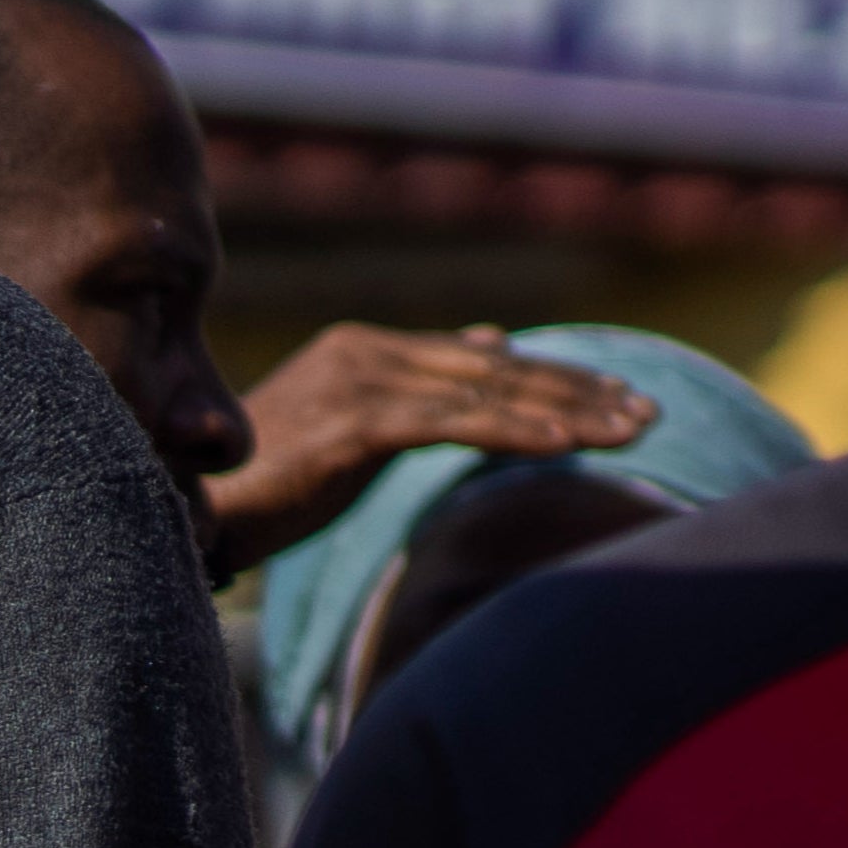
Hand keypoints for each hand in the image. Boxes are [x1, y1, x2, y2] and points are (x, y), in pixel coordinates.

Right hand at [200, 328, 662, 571]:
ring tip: (634, 430)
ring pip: (487, 393)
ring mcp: (359, 381)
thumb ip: (427, 386)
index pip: (487, 361)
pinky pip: (454, 424)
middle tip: (652, 413)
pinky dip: (516, 433)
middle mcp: (367, 351)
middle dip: (581, 394)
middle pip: (498, 371)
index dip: (561, 380)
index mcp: (370, 349)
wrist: (194, 505)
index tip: (628, 399)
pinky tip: (570, 446)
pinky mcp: (353, 422)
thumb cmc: (276, 477)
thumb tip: (494, 342)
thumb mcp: (362, 423)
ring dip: (567, 414)